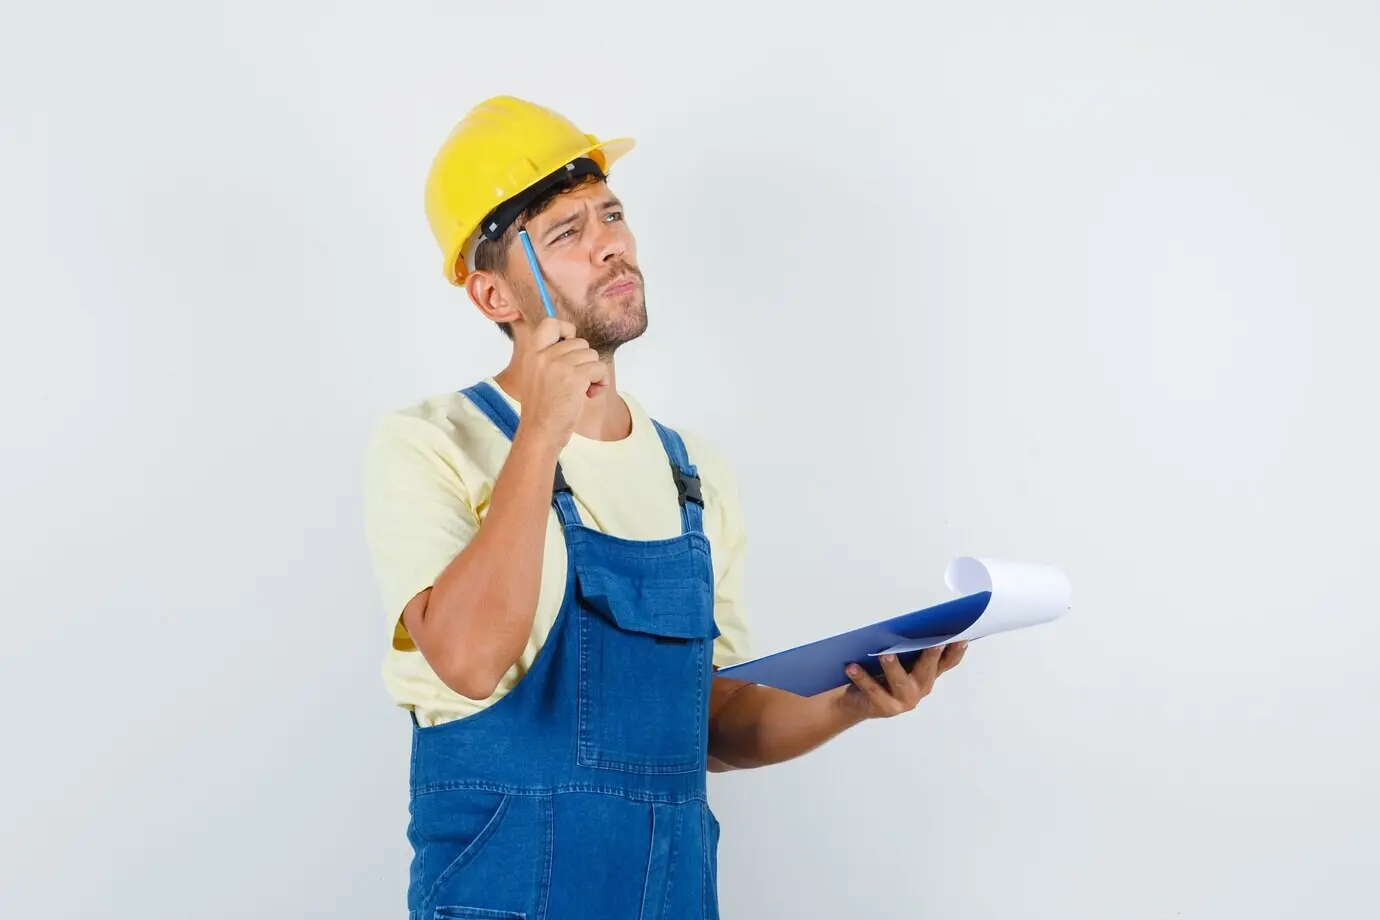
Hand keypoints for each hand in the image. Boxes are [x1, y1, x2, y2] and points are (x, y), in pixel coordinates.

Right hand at [516, 317, 609, 448]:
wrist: (540, 432)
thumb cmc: (543, 409)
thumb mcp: (537, 375)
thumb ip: (550, 357)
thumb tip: (574, 340)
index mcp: (532, 353)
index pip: (551, 323)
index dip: (566, 330)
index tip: (571, 347)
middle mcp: (544, 355)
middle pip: (580, 342)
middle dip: (584, 361)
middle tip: (576, 382)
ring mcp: (559, 365)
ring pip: (592, 355)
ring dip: (593, 373)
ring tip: (581, 390)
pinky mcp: (575, 377)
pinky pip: (600, 369)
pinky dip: (600, 382)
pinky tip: (588, 395)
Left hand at [839, 642, 967, 720]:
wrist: (855, 701)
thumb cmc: (879, 673)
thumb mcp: (897, 659)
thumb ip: (906, 647)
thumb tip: (908, 623)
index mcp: (927, 674)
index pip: (947, 663)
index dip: (956, 652)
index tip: (962, 637)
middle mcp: (920, 688)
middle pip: (928, 671)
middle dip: (931, 656)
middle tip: (934, 643)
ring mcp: (904, 700)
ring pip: (901, 682)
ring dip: (894, 668)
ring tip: (885, 655)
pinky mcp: (886, 708)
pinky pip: (873, 691)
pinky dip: (862, 677)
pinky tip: (852, 666)